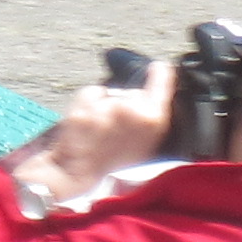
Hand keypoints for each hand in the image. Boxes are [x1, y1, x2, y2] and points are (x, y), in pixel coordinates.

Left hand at [2, 67, 177, 201]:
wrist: (79, 174)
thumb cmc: (114, 162)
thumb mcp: (145, 143)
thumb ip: (150, 115)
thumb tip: (150, 88)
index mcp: (154, 119)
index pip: (162, 78)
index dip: (160, 72)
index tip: (159, 66)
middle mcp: (134, 110)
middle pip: (132, 91)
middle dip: (125, 103)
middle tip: (117, 130)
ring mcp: (108, 108)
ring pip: (108, 93)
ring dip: (104, 106)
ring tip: (101, 132)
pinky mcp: (86, 108)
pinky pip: (89, 94)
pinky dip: (86, 105)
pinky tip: (86, 127)